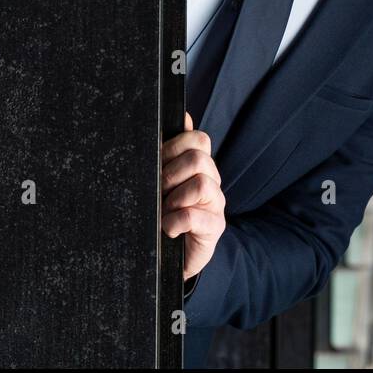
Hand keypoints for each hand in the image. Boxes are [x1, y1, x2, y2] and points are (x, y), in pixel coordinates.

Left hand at [162, 111, 226, 279]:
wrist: (168, 257)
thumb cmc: (164, 214)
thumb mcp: (163, 181)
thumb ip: (171, 150)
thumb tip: (183, 115)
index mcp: (199, 166)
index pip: (198, 139)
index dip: (173, 147)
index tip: (156, 163)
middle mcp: (211, 181)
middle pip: (199, 158)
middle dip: (170, 174)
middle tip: (159, 192)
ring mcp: (216, 204)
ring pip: (202, 184)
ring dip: (175, 199)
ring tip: (164, 212)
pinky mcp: (215, 227)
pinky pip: (194, 216)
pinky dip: (175, 222)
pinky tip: (168, 228)